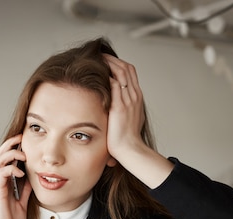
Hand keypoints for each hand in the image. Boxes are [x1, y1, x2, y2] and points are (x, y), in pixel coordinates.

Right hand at [0, 135, 31, 218]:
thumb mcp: (23, 202)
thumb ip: (25, 189)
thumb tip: (32, 178)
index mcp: (5, 182)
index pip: (7, 159)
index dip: (14, 148)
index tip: (25, 140)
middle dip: (10, 144)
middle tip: (21, 137)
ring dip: (10, 154)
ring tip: (23, 154)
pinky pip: (1, 175)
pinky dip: (11, 169)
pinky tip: (21, 173)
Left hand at [103, 54, 173, 188]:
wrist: (131, 150)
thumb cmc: (127, 139)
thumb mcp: (129, 119)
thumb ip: (124, 109)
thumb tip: (115, 105)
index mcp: (137, 98)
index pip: (130, 72)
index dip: (119, 63)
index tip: (107, 60)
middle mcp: (134, 96)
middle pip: (126, 68)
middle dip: (112, 59)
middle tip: (99, 55)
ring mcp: (128, 101)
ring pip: (120, 72)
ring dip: (108, 63)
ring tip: (96, 59)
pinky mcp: (120, 107)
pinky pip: (114, 85)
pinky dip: (106, 76)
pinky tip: (96, 73)